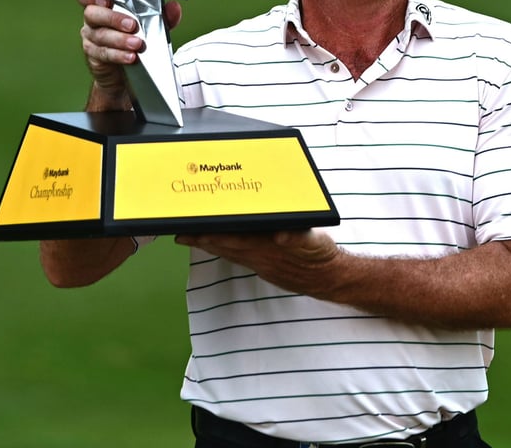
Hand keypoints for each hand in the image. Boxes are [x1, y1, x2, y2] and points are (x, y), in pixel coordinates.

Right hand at [74, 0, 181, 106]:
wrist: (125, 74)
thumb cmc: (133, 41)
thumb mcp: (151, 26)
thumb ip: (162, 16)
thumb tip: (174, 7)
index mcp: (103, 6)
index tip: (107, 0)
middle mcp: (93, 20)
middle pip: (92, 14)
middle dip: (113, 18)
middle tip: (132, 25)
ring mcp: (91, 38)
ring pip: (100, 35)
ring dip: (120, 39)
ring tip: (137, 44)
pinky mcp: (94, 56)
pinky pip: (103, 54)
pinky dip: (118, 55)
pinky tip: (131, 57)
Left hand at [175, 229, 341, 295]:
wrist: (330, 278)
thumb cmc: (321, 255)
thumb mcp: (315, 243)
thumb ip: (297, 238)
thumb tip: (282, 236)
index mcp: (269, 249)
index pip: (236, 241)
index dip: (214, 236)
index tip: (195, 232)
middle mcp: (260, 258)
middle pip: (226, 248)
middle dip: (202, 241)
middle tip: (180, 234)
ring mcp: (261, 263)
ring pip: (229, 254)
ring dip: (208, 246)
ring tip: (189, 238)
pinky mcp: (264, 266)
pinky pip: (238, 257)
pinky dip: (224, 251)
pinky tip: (215, 246)